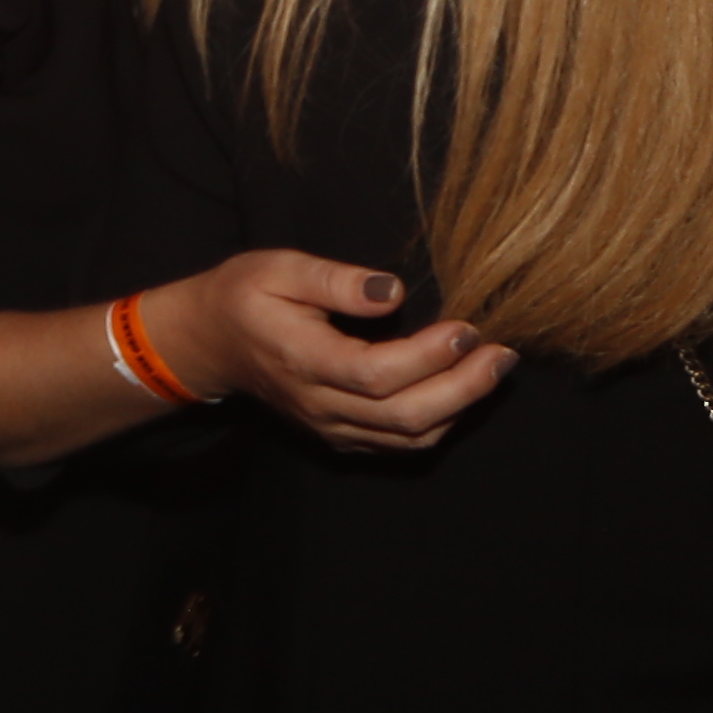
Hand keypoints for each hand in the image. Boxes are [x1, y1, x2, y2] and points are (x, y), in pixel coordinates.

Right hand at [145, 250, 514, 455]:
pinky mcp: (341, 436)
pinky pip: (399, 445)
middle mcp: (319, 404)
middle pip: (405, 416)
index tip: (467, 328)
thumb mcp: (279, 267)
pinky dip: (439, 423)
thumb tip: (392, 292)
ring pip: (408, 438)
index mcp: (303, 360)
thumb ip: (334, 280)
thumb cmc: (245, 296)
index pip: (377, 373)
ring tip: (493, 369)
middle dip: (464, 388)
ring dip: (460, 408)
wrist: (210, 343)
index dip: (430, 357)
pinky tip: (461, 391)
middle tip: (501, 355)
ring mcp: (330, 427)